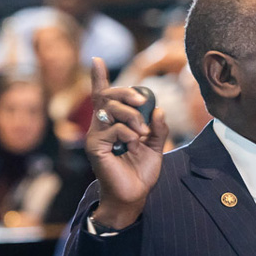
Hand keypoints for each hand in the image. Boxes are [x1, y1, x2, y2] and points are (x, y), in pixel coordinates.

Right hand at [86, 57, 168, 228]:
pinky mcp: (96, 147)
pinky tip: (134, 143)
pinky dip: (128, 132)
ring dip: (132, 115)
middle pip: (108, 96)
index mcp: (114, 123)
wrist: (134, 195)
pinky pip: (113, 128)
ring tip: (143, 131)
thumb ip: (158, 128)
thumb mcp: (155, 147)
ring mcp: (96, 136)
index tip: (96, 60)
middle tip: (142, 102)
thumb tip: (159, 109)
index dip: (99, 78)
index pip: (104, 96)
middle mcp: (101, 126)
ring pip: (110, 109)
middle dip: (126, 93)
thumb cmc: (141, 171)